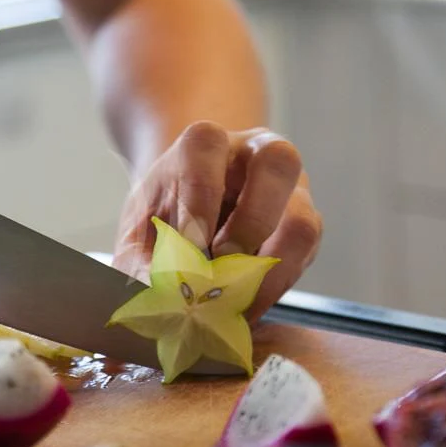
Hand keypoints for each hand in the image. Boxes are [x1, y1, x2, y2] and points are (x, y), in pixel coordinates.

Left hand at [113, 120, 322, 323]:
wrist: (188, 211)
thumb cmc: (166, 214)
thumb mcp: (140, 230)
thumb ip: (139, 262)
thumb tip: (160, 297)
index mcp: (207, 143)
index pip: (208, 146)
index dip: (199, 196)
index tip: (187, 242)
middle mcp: (257, 153)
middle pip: (278, 162)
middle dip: (250, 222)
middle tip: (221, 262)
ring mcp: (290, 189)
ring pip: (302, 218)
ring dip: (271, 266)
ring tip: (236, 297)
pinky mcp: (305, 226)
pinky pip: (305, 256)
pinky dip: (275, 285)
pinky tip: (245, 303)